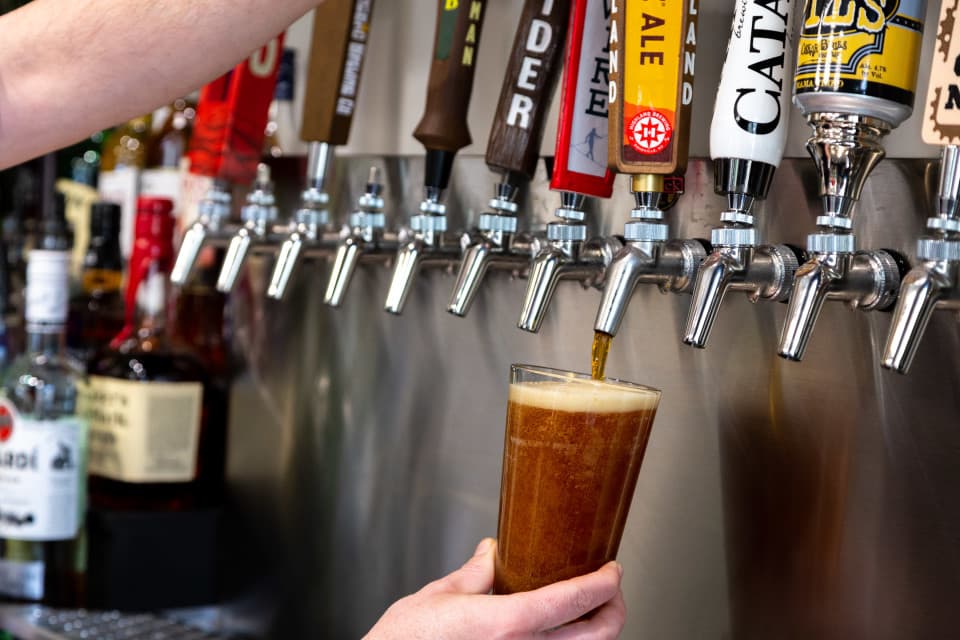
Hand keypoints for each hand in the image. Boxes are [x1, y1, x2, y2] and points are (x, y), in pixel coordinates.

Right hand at [364, 538, 625, 638]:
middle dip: (613, 608)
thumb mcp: (439, 597)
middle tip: (610, 589)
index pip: (573, 600)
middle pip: (597, 636)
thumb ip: (475, 574)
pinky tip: (558, 631)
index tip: (612, 569)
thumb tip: (493, 552)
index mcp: (506, 625)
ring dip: (594, 630)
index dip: (603, 583)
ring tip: (587, 608)